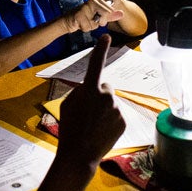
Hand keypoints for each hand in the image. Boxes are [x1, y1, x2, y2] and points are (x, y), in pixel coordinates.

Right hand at [57, 35, 124, 162]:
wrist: (79, 154)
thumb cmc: (69, 128)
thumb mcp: (68, 104)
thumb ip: (80, 92)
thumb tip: (91, 88)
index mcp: (89, 89)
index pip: (96, 63)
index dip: (101, 48)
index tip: (107, 36)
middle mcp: (106, 95)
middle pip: (105, 87)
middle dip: (99, 94)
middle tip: (88, 112)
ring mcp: (117, 109)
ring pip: (110, 103)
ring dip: (103, 110)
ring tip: (92, 125)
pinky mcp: (123, 121)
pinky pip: (116, 115)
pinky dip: (110, 120)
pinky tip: (100, 131)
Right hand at [63, 0, 122, 32]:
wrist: (68, 21)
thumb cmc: (84, 18)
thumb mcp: (99, 17)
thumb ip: (111, 16)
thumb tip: (122, 13)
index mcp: (98, 0)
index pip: (110, 12)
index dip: (104, 19)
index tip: (96, 17)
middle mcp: (92, 1)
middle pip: (104, 17)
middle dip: (98, 23)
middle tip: (91, 20)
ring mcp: (85, 7)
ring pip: (95, 24)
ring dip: (90, 26)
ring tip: (85, 21)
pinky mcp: (79, 14)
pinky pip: (87, 27)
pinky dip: (84, 28)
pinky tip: (80, 24)